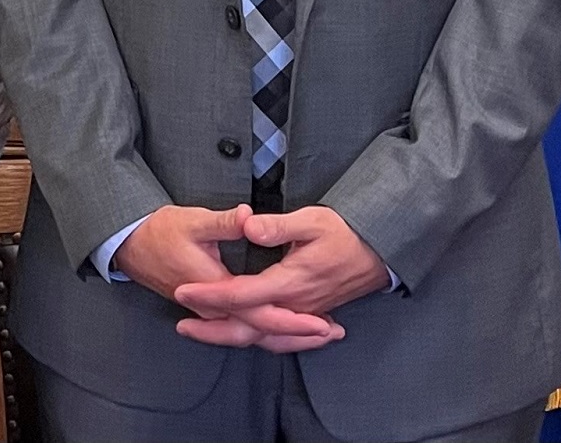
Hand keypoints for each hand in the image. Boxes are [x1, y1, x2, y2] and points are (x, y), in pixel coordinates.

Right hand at [115, 205, 340, 353]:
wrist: (130, 245)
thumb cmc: (159, 232)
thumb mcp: (192, 220)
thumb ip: (224, 222)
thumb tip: (249, 218)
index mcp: (215, 288)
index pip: (260, 315)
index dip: (293, 320)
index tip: (321, 320)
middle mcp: (214, 309)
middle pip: (262, 334)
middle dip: (299, 336)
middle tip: (333, 332)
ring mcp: (211, 312)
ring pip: (254, 336)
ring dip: (287, 337)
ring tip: (319, 334)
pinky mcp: (211, 309)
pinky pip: (245, 329)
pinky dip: (269, 333)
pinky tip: (286, 328)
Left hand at [172, 207, 387, 350]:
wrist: (378, 252)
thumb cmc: (345, 233)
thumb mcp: (312, 220)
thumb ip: (277, 226)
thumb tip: (248, 227)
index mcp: (290, 282)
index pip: (241, 294)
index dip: (210, 294)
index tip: (183, 290)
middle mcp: (295, 305)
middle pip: (247, 327)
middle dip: (212, 330)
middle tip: (182, 326)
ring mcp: (303, 314)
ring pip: (263, 338)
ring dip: (230, 337)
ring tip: (202, 333)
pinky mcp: (309, 316)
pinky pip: (280, 338)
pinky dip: (258, 341)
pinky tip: (245, 338)